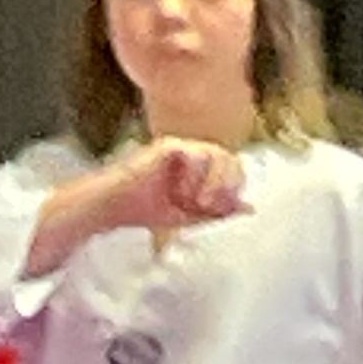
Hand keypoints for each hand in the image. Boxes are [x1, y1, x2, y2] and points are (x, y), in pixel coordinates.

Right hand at [110, 138, 248, 232]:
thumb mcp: (189, 217)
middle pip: (230, 158)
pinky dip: (195, 176)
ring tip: (201, 201)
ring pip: (217, 153)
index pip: (233, 169)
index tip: (223, 210)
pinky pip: (196, 153)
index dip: (234, 189)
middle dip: (227, 184)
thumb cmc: (145, 211)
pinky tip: (183, 193)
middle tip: (213, 206)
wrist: (113, 206)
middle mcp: (193, 154)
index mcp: (200, 169)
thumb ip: (218, 212)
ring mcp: (180, 148)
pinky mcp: (168, 145)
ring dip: (215, 180)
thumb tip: (249, 208)